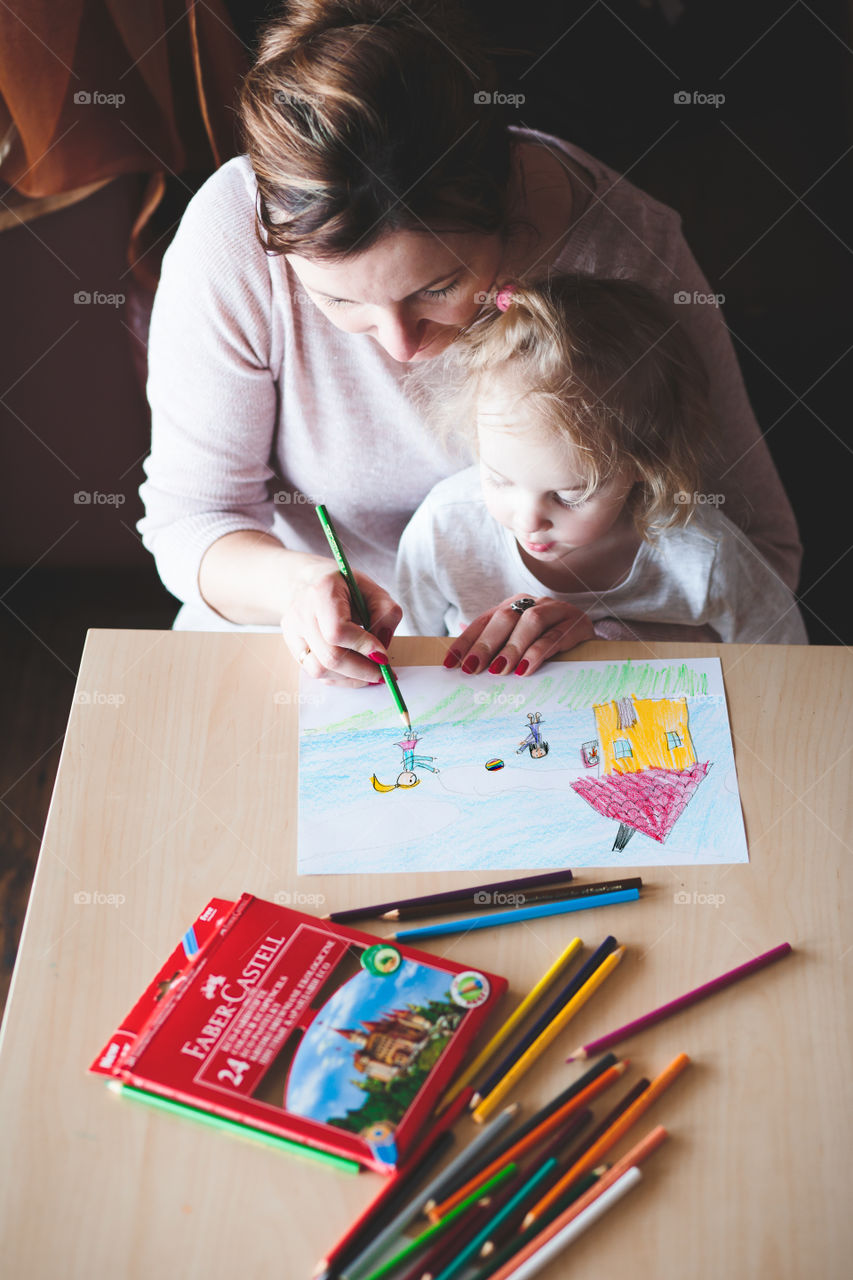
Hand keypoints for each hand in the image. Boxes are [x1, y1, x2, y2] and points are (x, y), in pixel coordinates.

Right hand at [280, 556, 401, 686]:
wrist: (309, 581)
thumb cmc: (344, 586)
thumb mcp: (373, 590)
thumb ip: (386, 614)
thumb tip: (381, 651)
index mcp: (322, 591)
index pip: (337, 630)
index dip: (362, 647)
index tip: (383, 656)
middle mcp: (301, 612)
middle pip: (330, 656)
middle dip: (361, 670)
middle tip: (382, 673)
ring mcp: (293, 632)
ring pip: (320, 670)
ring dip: (350, 677)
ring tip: (369, 672)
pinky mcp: (292, 647)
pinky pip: (315, 673)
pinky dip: (339, 678)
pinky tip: (354, 671)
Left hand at [445, 595, 593, 677]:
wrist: (591, 640)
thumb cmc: (549, 643)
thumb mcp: (520, 641)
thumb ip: (494, 645)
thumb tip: (457, 657)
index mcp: (514, 604)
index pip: (484, 620)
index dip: (466, 641)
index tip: (450, 664)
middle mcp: (534, 603)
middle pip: (505, 617)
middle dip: (486, 644)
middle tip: (472, 668)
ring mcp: (557, 611)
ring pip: (531, 622)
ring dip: (512, 647)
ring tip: (499, 670)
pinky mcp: (577, 624)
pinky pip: (555, 636)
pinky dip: (538, 653)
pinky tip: (526, 669)